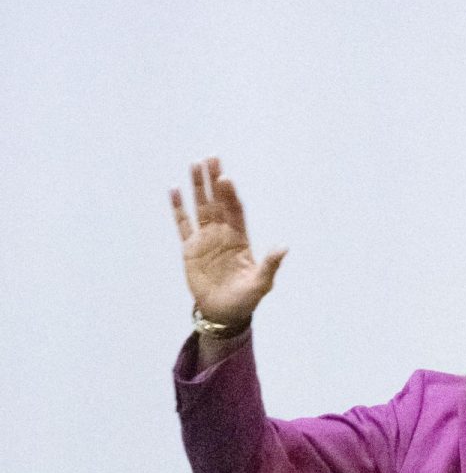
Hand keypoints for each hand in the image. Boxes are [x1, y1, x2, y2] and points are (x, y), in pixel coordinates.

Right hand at [170, 157, 286, 325]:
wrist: (224, 314)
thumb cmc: (245, 299)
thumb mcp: (260, 284)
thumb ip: (270, 265)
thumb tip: (283, 248)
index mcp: (240, 239)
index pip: (235, 211)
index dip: (230, 195)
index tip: (226, 178)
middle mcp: (222, 234)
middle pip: (217, 202)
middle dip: (214, 181)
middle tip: (210, 158)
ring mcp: (205, 239)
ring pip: (200, 207)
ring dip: (197, 187)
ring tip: (194, 165)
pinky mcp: (190, 249)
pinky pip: (182, 225)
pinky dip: (177, 208)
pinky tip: (174, 190)